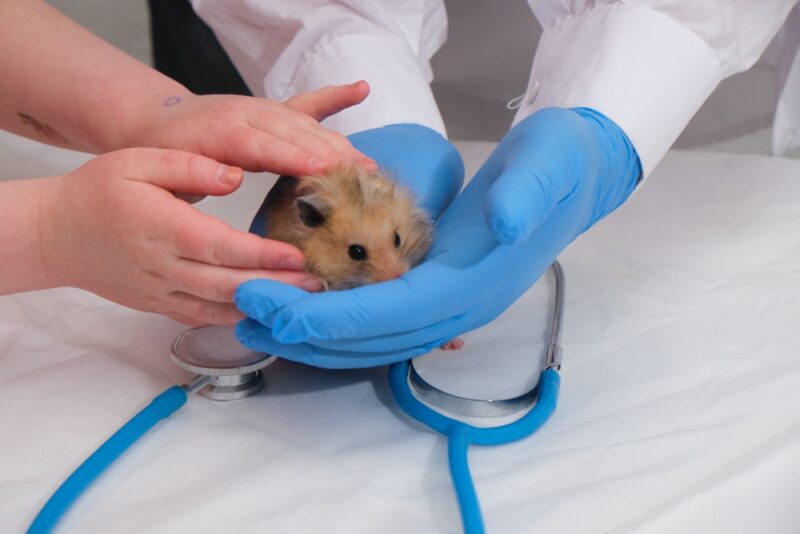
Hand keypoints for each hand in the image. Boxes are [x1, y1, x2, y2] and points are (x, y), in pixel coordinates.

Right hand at [41, 148, 321, 324]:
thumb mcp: (138, 161)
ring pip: (219, 308)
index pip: (220, 247)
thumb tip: (234, 173)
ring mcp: (162, 292)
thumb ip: (188, 166)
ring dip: (262, 306)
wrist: (58, 234)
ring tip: (303, 300)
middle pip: (228, 284)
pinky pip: (203, 316)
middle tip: (318, 284)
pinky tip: (266, 311)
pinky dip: (236, 318)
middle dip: (276, 287)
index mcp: (162, 228)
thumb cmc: (99, 192)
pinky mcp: (160, 305)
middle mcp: (164, 267)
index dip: (261, 256)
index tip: (297, 256)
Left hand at [129, 82, 375, 176]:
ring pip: (307, 125)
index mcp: (221, 131)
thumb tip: (232, 179)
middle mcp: (248, 114)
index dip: (294, 158)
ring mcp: (264, 109)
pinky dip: (335, 97)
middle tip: (362, 177)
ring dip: (339, 145)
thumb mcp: (169, 172)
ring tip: (368, 166)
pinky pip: (308, 103)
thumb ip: (198, 176)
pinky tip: (360, 89)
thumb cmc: (163, 154)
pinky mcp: (273, 111)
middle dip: (331, 156)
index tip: (322, 171)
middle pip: (296, 134)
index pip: (263, 146)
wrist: (156, 121)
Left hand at [234, 108, 640, 367]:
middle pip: (371, 337)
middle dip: (304, 330)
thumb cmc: (556, 167)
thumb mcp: (548, 164)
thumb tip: (506, 223)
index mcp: (474, 282)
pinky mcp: (437, 292)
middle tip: (242, 312)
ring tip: (257, 317)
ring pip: (371, 338)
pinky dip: (335, 321)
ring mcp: (448, 304)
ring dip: (312, 333)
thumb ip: (527, 194)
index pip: (389, 312)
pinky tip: (301, 307)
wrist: (574, 178)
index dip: (327, 316)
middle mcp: (458, 306)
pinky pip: (379, 321)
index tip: (270, 307)